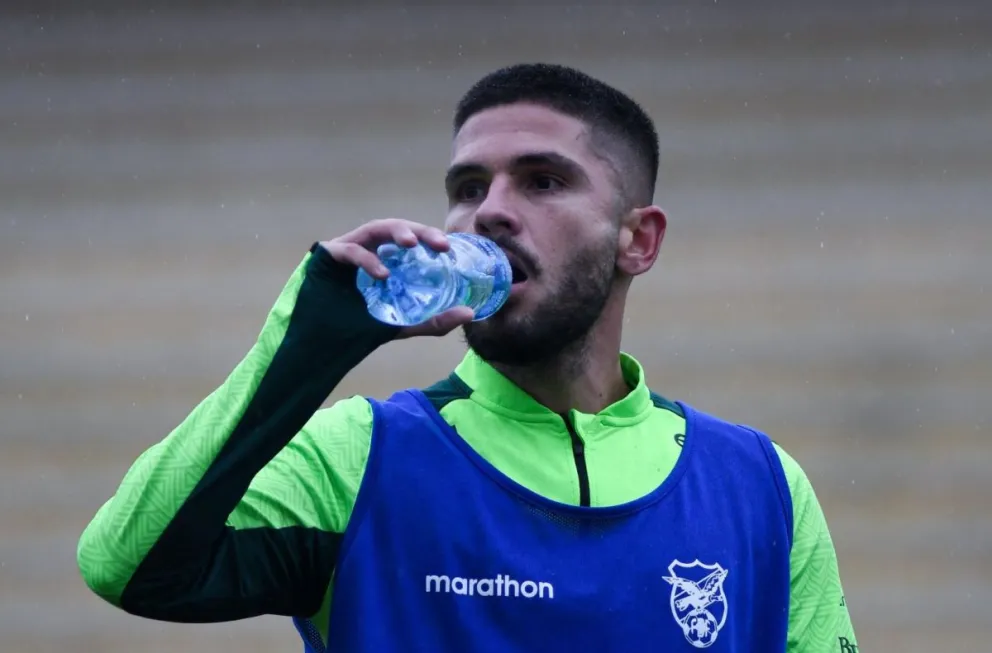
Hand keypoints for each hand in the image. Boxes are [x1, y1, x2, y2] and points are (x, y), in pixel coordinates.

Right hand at [319, 219, 474, 338]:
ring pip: (375, 229)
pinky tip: (382, 273)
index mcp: (387, 259)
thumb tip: (470, 313)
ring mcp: (348, 248)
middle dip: (420, 231)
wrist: (321, 342)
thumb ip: (434, 320)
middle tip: (440, 244)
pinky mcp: (328, 254)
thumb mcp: (404, 323)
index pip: (412, 241)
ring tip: (412, 244)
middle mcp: (370, 248)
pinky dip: (367, 260)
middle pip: (397, 229)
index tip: (450, 249)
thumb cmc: (360, 327)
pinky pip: (350, 250)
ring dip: (396, 232)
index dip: (431, 239)